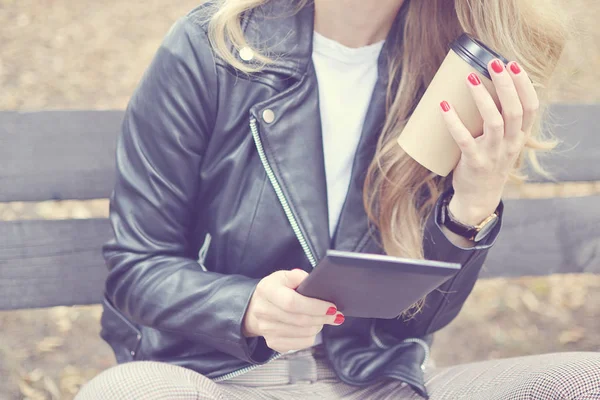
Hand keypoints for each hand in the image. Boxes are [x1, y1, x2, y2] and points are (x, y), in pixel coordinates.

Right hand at [242, 269, 343, 352]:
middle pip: (299, 320)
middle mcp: (263, 311)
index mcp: (267, 290)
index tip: (331, 306)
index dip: (315, 306)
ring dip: (318, 326)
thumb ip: (299, 277)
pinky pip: (300, 344)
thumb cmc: (275, 289)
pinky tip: (313, 327)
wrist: (255, 307)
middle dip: (322, 318)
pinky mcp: (273, 343)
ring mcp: (266, 330)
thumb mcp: (284, 276)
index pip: (292, 302)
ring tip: (323, 319)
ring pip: (302, 333)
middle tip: (335, 314)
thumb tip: (316, 286)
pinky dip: (311, 336)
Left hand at [440, 59, 537, 224]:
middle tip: (493, 62)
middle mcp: (510, 144)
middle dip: (506, 84)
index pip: (531, 107)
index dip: (524, 84)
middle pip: (514, 110)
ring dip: (482, 97)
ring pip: (494, 121)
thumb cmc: (488, 162)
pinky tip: (444, 106)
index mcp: (520, 137)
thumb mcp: (503, 143)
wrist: (478, 198)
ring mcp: (493, 154)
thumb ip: (500, 121)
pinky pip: (464, 139)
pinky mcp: (474, 162)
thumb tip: (480, 85)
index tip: (513, 64)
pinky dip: (454, 122)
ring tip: (470, 78)